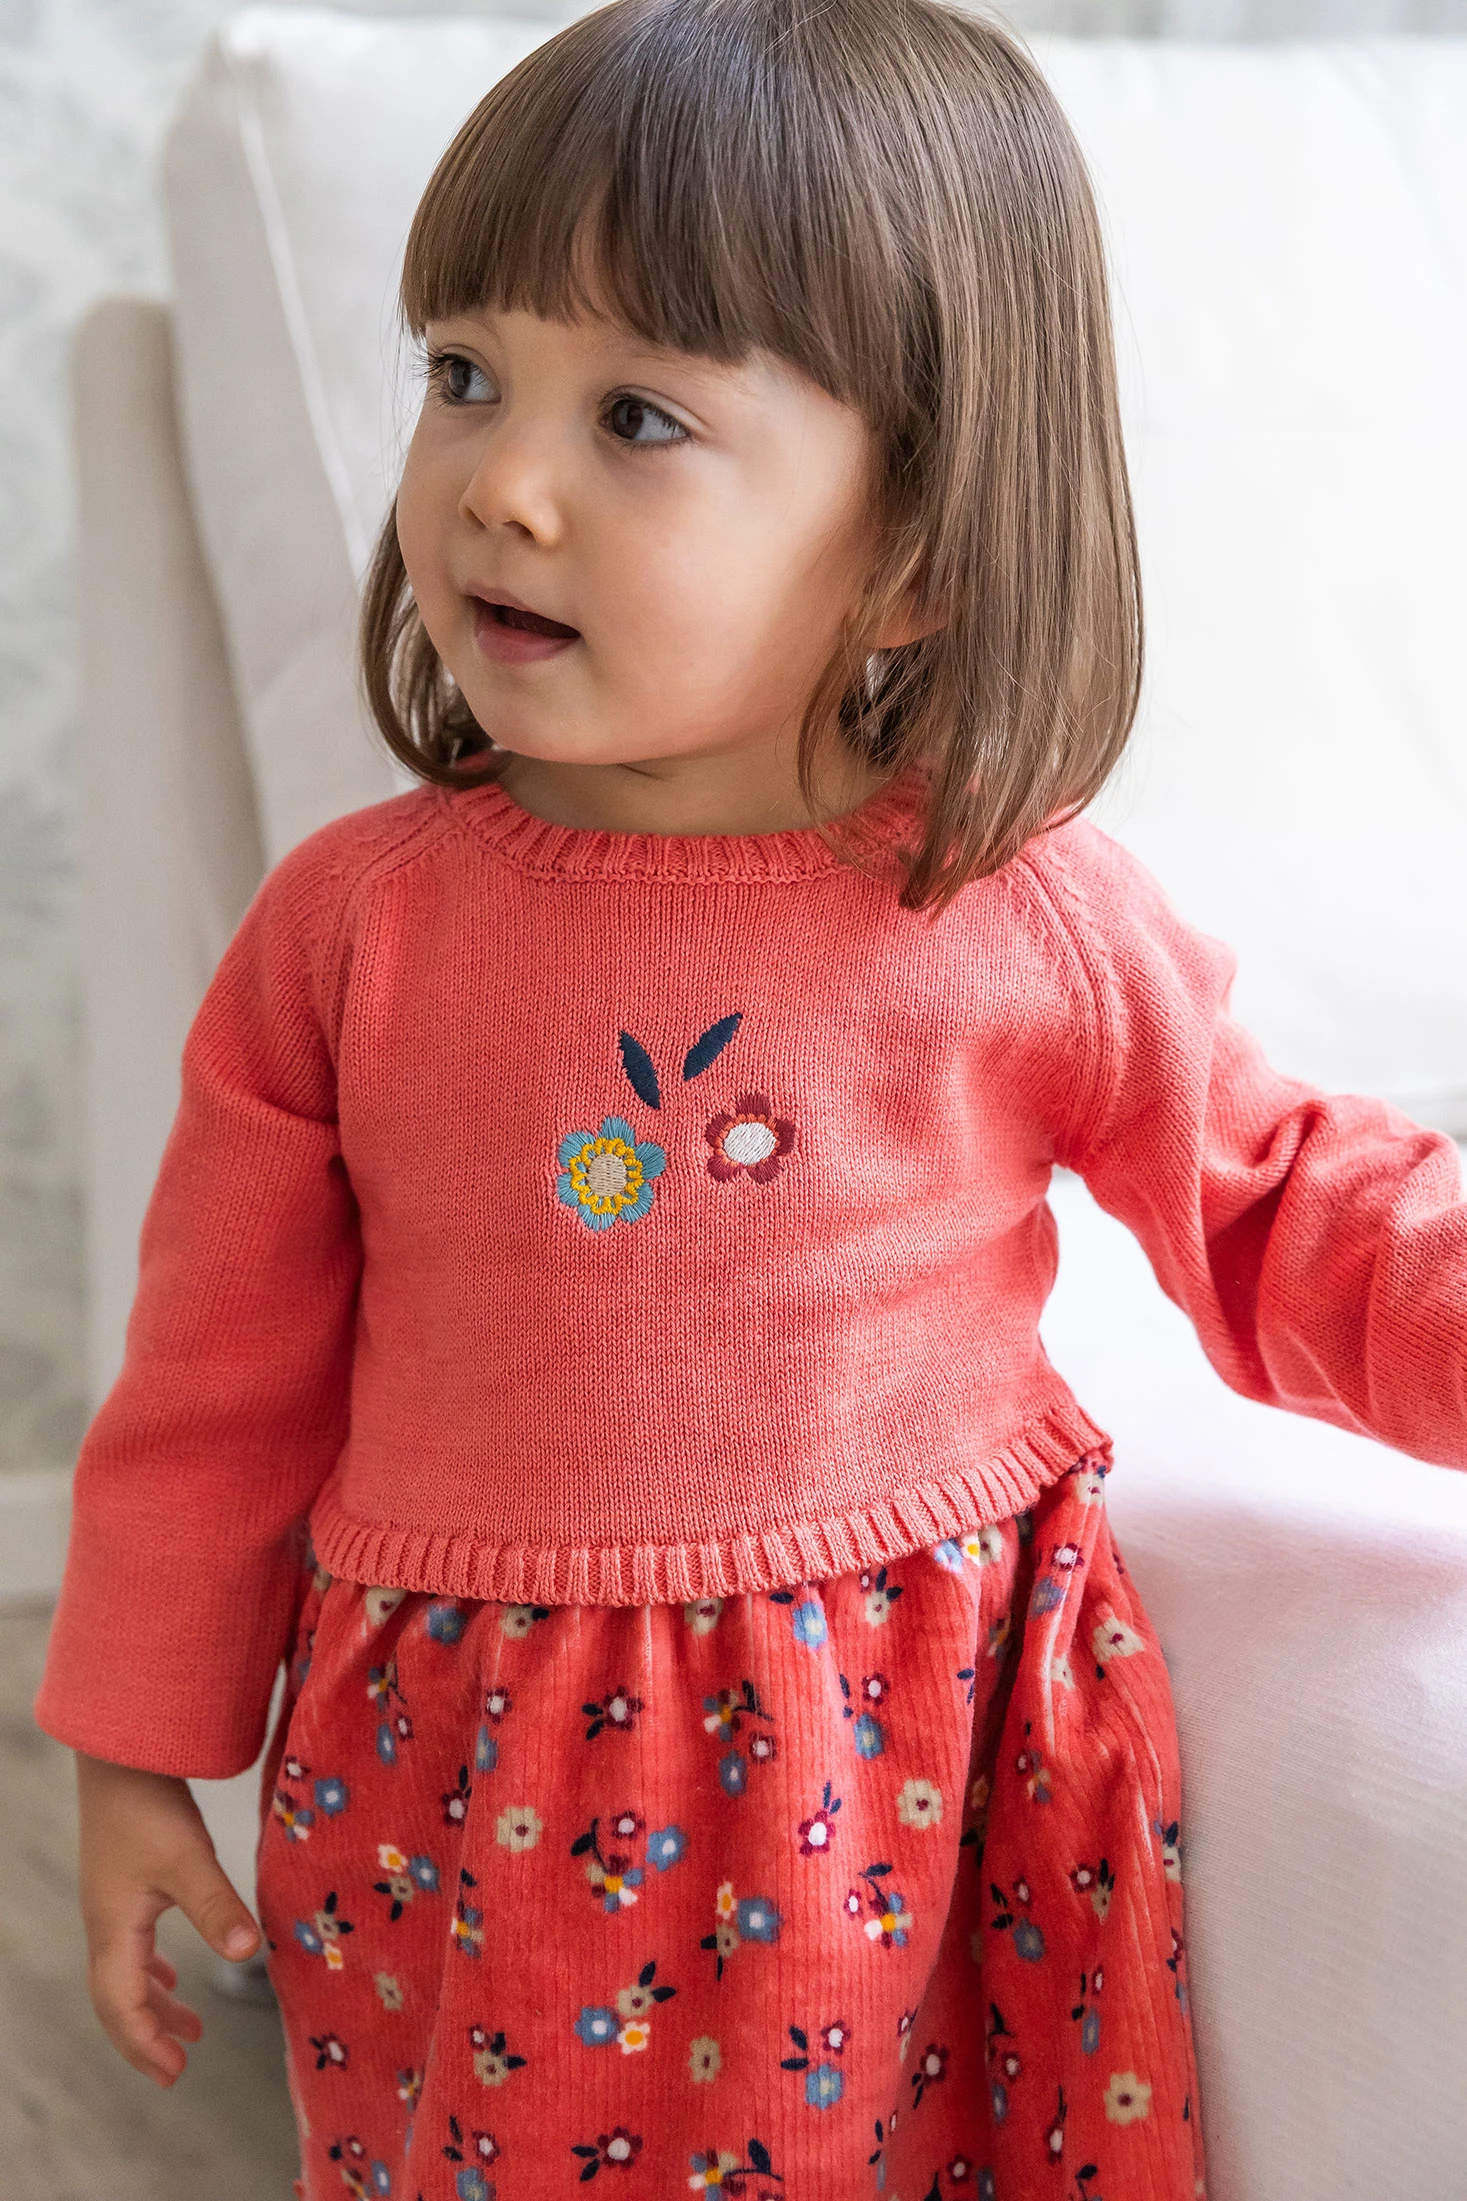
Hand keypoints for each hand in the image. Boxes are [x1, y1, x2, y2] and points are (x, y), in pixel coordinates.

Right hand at [75, 1750, 262, 2086]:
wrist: (122, 1754)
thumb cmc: (150, 1806)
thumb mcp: (190, 1859)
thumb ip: (218, 1908)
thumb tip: (250, 1956)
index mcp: (114, 1929)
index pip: (120, 2005)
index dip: (145, 2043)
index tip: (174, 2072)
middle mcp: (104, 1923)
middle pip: (115, 1998)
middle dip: (143, 2036)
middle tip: (175, 2070)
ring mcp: (110, 1903)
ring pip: (123, 1973)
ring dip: (151, 2005)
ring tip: (186, 2029)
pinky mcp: (123, 1882)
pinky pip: (129, 1947)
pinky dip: (149, 1972)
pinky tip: (169, 1975)